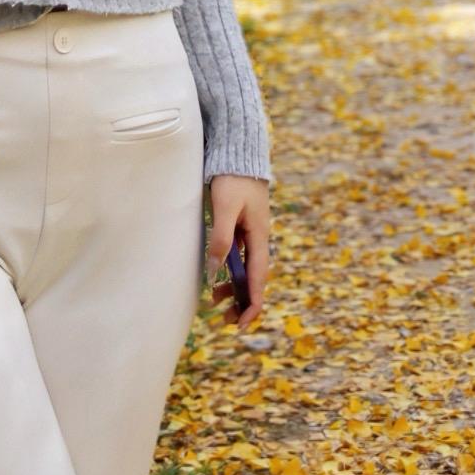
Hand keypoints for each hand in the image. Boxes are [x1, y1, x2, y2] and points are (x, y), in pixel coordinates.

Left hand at [206, 174, 269, 331]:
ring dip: (233, 287)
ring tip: (215, 301)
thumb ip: (221, 238)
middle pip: (253, 278)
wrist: (238, 152)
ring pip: (244, 268)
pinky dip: (229, 270)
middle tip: (225, 319)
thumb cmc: (233, 178)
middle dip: (242, 301)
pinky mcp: (240, 226)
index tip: (241, 323)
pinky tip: (217, 276)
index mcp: (260, 236)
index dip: (252, 303)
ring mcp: (250, 233)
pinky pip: (237, 256)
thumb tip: (216, 271)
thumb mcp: (225, 207)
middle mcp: (258, 238)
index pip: (258, 278)